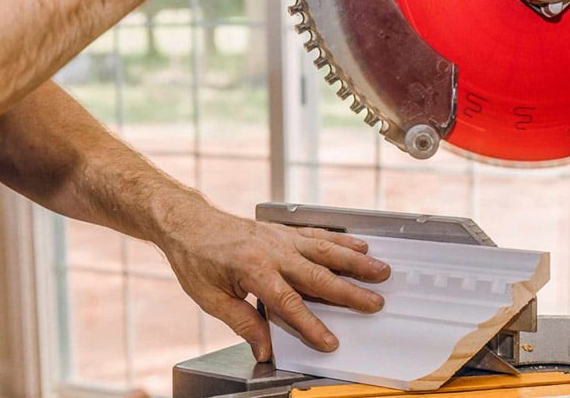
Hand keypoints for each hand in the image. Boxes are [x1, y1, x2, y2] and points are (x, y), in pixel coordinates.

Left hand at [157, 206, 390, 361]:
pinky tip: (360, 245)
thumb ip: (243, 322)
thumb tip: (264, 348)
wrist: (188, 222)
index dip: (311, 325)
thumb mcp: (211, 298)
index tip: (330, 341)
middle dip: (350, 292)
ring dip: (356, 261)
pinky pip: (319, 235)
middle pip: (318, 275)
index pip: (289, 303)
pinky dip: (342, 240)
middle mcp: (273, 251)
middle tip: (375, 303)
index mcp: (253, 270)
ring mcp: (282, 238)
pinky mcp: (284, 230)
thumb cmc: (196, 258)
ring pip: (326, 250)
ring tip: (381, 270)